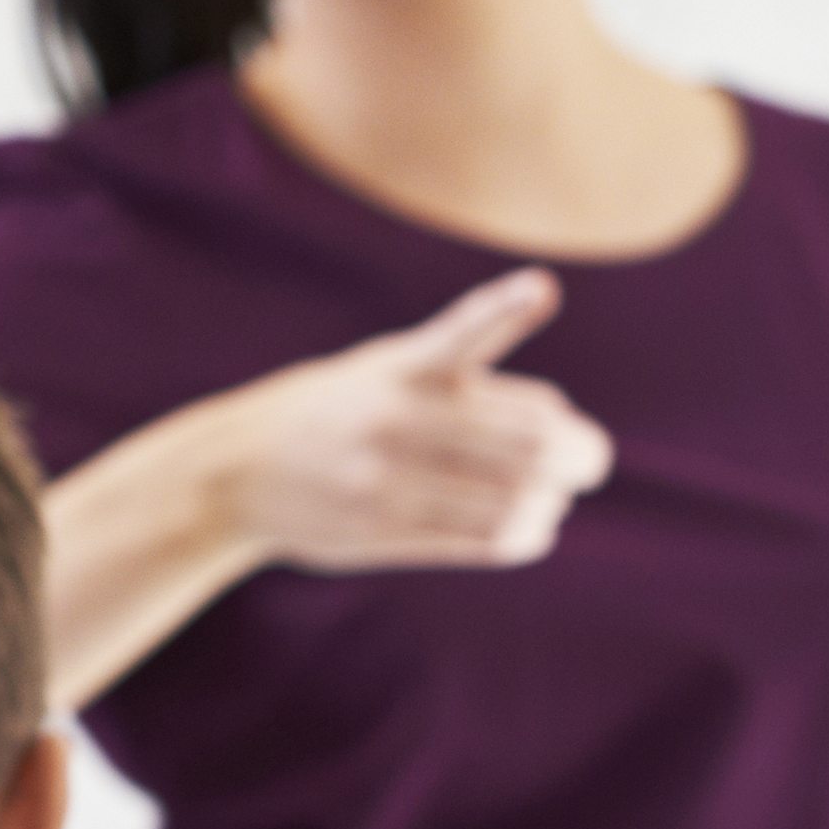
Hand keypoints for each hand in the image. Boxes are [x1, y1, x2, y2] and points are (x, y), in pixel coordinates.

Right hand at [207, 268, 613, 573]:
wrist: (237, 470)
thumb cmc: (339, 411)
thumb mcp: (386, 367)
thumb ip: (467, 378)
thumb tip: (560, 414)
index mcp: (403, 365)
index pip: (460, 331)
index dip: (503, 307)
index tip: (539, 289)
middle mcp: (397, 415)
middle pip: (524, 438)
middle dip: (577, 453)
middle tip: (590, 461)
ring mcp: (387, 476)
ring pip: (512, 497)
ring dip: (549, 501)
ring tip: (551, 500)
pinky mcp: (380, 529)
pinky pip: (480, 539)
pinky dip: (524, 535)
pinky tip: (533, 528)